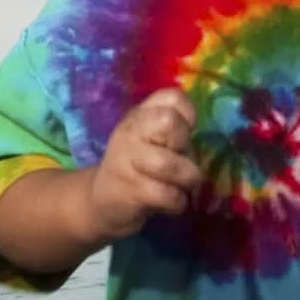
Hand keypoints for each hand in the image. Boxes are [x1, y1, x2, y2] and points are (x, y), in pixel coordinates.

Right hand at [86, 89, 200, 241]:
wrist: (100, 200)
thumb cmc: (138, 167)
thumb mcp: (151, 140)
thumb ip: (174, 132)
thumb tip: (198, 139)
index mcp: (140, 115)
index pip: (172, 97)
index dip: (187, 115)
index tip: (181, 136)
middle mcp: (130, 132)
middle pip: (170, 121)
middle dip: (185, 145)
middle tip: (180, 161)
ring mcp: (127, 160)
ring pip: (170, 163)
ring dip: (187, 179)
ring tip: (181, 186)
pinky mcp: (131, 191)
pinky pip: (169, 195)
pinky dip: (179, 202)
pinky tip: (171, 202)